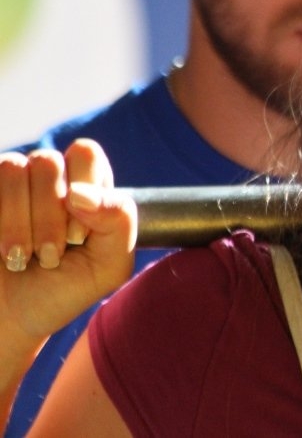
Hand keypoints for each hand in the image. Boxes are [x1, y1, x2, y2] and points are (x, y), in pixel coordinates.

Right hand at [0, 139, 135, 347]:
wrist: (8, 320)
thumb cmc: (62, 291)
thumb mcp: (109, 266)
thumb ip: (118, 221)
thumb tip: (78, 192)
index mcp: (84, 184)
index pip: (84, 153)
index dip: (83, 191)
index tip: (79, 236)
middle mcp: (45, 176)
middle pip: (48, 162)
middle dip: (49, 217)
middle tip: (50, 255)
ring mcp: (7, 183)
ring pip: (13, 168)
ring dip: (19, 223)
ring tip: (22, 257)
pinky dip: (0, 225)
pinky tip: (1, 251)